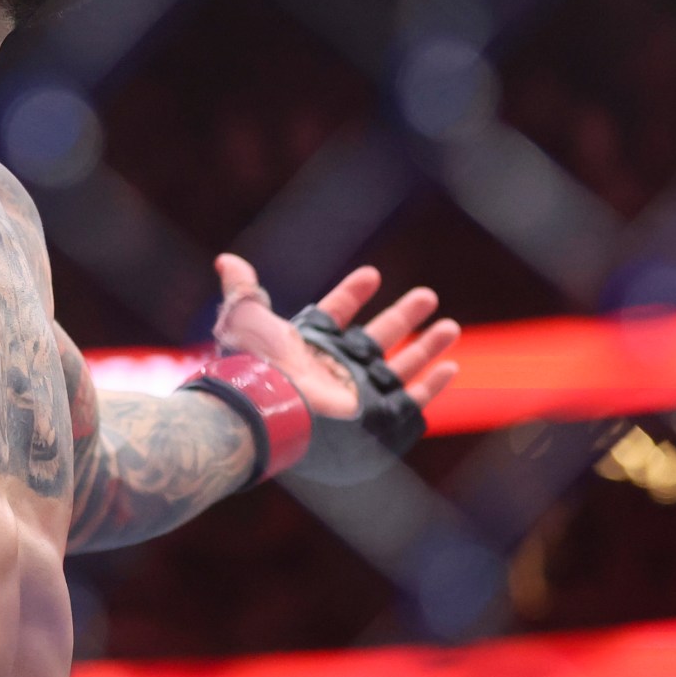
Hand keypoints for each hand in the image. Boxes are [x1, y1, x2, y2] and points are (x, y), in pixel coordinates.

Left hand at [210, 252, 460, 418]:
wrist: (272, 412)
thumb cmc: (258, 365)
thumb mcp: (246, 318)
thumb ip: (242, 289)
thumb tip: (226, 260)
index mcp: (308, 346)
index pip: (335, 314)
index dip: (352, 294)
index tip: (373, 275)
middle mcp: (336, 369)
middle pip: (377, 338)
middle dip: (403, 317)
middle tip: (428, 296)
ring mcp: (358, 392)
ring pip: (401, 366)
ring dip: (427, 345)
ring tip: (449, 326)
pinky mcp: (376, 416)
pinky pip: (411, 399)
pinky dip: (432, 384)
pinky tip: (449, 367)